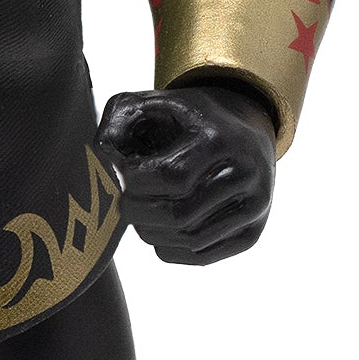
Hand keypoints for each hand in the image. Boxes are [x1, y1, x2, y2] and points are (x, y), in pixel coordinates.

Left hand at [94, 82, 276, 265]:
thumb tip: (104, 152)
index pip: (171, 176)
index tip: (121, 174)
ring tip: (142, 211)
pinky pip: (198, 257)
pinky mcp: (251, 235)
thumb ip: (120, 115)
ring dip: (150, 231)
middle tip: (125, 199)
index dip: (134, 182)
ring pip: (187, 240)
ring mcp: (254, 208)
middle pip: (178, 215)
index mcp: (222, 139)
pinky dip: (169, 247)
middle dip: (138, 211)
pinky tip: (161, 226)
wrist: (246, 135)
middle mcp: (246, 174)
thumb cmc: (191, 122)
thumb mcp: (157, 102)